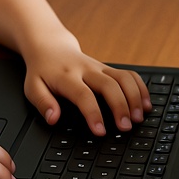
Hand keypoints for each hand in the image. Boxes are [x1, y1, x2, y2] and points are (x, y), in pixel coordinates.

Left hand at [22, 34, 151, 136]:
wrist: (49, 47)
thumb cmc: (41, 72)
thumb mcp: (32, 88)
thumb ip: (42, 103)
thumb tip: (53, 119)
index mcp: (66, 77)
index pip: (83, 95)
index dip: (93, 113)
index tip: (100, 131)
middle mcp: (86, 70)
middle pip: (109, 85)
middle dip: (121, 106)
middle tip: (127, 127)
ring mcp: (99, 67)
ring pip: (123, 78)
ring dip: (134, 97)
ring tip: (139, 118)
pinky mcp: (108, 68)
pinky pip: (129, 74)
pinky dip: (140, 88)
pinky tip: (146, 104)